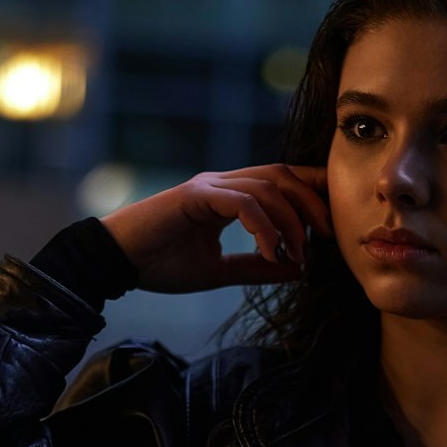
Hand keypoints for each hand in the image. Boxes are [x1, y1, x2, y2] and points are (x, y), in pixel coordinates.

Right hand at [100, 164, 331, 292]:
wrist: (115, 264)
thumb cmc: (161, 265)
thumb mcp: (220, 271)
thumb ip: (257, 267)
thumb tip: (297, 269)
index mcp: (229, 196)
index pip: (281, 182)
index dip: (312, 195)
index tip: (331, 228)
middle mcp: (223, 184)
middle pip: (283, 175)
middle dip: (313, 203)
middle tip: (328, 237)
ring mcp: (209, 186)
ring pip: (268, 187)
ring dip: (292, 221)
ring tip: (297, 254)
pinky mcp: (195, 195)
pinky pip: (243, 203)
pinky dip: (265, 228)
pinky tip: (272, 253)